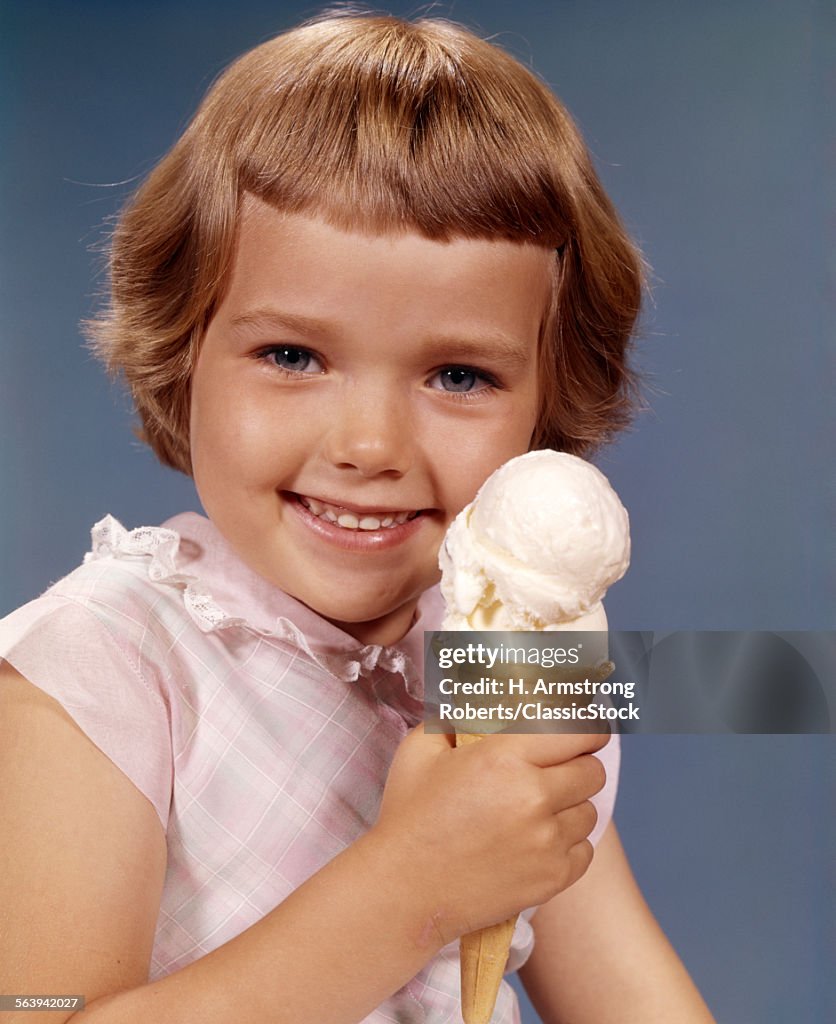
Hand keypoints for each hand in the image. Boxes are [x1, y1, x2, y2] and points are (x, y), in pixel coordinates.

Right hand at [369, 725, 609, 943]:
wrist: (404, 889)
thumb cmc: (410, 816)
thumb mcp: (421, 749)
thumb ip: (455, 719)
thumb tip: (480, 707)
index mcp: (505, 758)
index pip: (579, 732)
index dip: (589, 729)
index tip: (587, 730)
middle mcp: (534, 798)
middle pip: (592, 772)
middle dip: (578, 766)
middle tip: (556, 770)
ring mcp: (546, 842)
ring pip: (589, 812)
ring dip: (571, 807)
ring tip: (538, 810)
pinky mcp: (551, 878)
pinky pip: (584, 851)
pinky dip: (569, 845)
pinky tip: (538, 841)